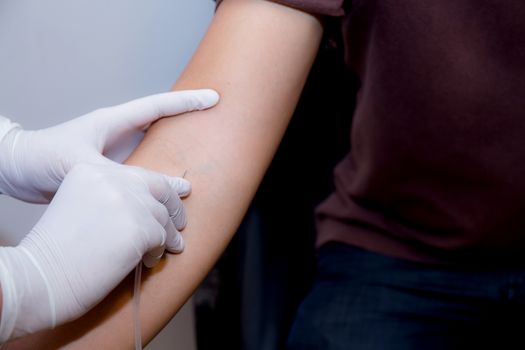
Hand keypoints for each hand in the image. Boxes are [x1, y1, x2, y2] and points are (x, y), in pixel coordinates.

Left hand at [0, 89, 217, 202]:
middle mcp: (118, 135)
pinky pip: (142, 173)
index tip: (212, 98)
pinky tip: (168, 192)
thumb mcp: (79, 164)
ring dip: (175, 156)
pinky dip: (158, 179)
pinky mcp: (111, 173)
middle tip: (215, 125)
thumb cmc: (41, 158)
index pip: (157, 107)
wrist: (17, 171)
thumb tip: (153, 190)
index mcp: (113, 123)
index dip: (186, 102)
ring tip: (199, 165)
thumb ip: (116, 176)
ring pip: (154, 151)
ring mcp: (116, 154)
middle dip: (188, 124)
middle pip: (161, 125)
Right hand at [0, 163, 189, 340]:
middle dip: (174, 206)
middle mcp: (112, 180)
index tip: (182, 189)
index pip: (139, 174)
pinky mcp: (140, 228)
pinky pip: (162, 238)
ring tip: (168, 247)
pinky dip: (158, 251)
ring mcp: (127, 202)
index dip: (165, 184)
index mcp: (92, 170)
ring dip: (167, 235)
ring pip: (162, 216)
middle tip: (181, 221)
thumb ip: (110, 196)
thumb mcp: (79, 205)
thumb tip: (149, 206)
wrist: (39, 276)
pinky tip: (148, 260)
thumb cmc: (56, 249)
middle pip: (158, 188)